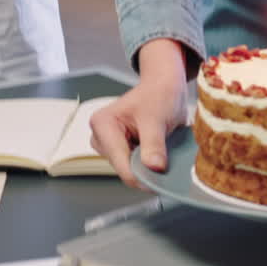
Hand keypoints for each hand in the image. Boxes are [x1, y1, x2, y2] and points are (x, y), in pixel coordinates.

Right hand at [89, 39, 189, 188]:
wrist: (165, 87)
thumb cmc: (158, 94)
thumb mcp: (157, 118)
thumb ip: (154, 144)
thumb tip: (154, 168)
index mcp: (103, 124)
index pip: (120, 164)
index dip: (141, 176)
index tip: (161, 178)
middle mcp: (100, 136)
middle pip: (123, 169)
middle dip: (145, 169)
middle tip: (165, 158)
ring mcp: (109, 145)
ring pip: (129, 170)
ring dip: (147, 166)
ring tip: (161, 147)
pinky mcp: (119, 150)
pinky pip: (134, 167)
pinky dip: (148, 164)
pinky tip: (157, 151)